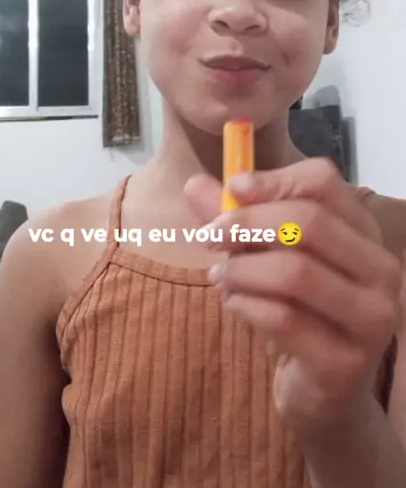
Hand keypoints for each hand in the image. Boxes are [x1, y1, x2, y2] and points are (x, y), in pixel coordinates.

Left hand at [184, 159, 402, 440]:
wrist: (324, 394)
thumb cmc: (299, 312)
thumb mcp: (267, 258)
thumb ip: (236, 221)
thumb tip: (194, 184)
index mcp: (363, 232)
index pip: (325, 183)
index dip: (275, 179)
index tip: (232, 187)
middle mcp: (380, 270)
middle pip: (310, 223)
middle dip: (249, 223)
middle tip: (209, 234)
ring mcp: (370, 318)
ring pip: (296, 272)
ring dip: (243, 269)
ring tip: (218, 275)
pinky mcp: (346, 362)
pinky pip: (285, 320)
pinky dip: (246, 306)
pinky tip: (233, 305)